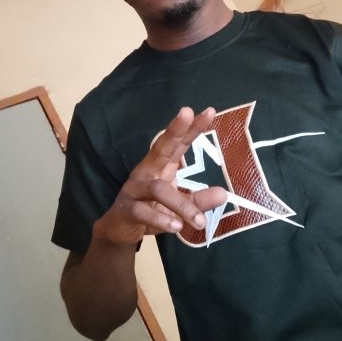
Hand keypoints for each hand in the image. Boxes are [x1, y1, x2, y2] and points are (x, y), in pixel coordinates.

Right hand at [94, 107, 226, 246]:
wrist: (118, 229)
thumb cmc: (151, 209)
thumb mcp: (178, 205)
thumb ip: (198, 199)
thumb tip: (222, 194)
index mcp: (161, 165)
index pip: (178, 143)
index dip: (191, 127)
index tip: (209, 111)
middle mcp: (147, 171)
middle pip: (160, 147)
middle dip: (174, 130)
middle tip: (187, 113)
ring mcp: (134, 188)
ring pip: (158, 189)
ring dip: (181, 205)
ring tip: (199, 222)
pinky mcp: (126, 209)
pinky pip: (143, 212)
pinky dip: (161, 220)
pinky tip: (176, 228)